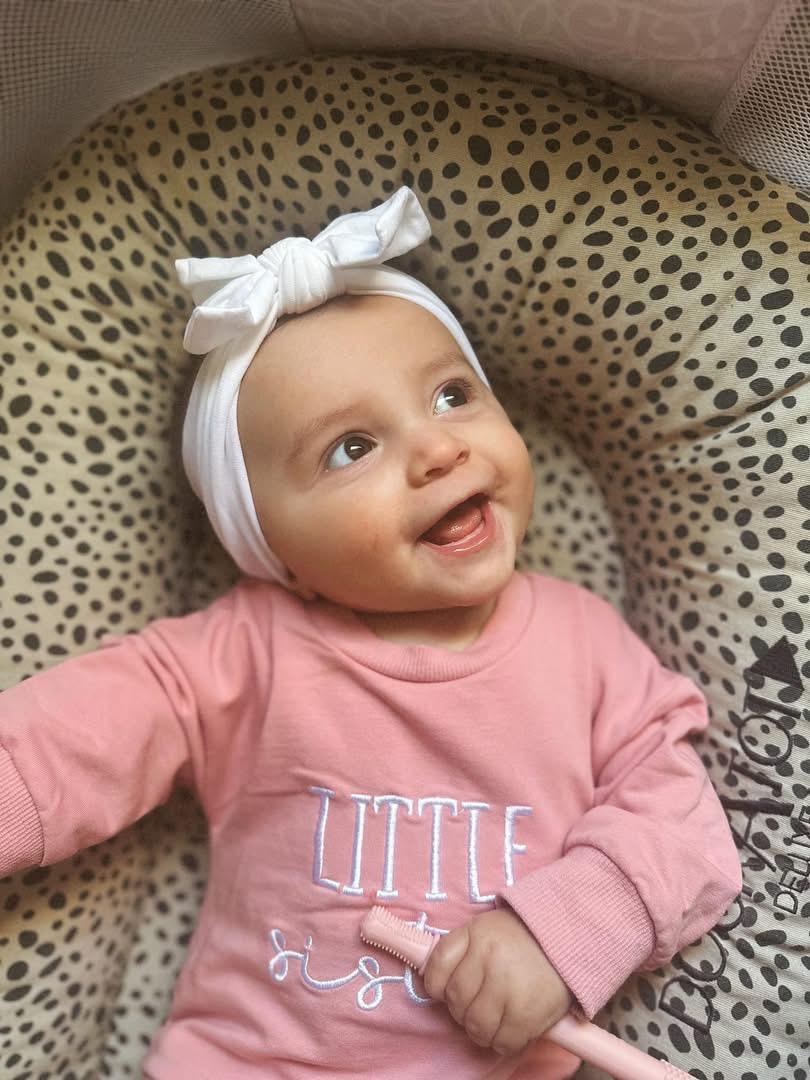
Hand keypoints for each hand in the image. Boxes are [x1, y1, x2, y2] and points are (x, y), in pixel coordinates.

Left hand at [422, 908, 572, 1057]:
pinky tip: (510, 1027)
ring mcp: (509, 988)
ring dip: (480, 1028)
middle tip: (478, 1003)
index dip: (436, 985)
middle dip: (462, 1008)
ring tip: (493, 1018)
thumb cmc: (522, 938)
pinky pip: (502, 1042)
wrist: (569, 938)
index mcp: (476, 935)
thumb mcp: (487, 929)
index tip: (446, 989)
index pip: (437, 969)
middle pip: (456, 1001)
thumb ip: (462, 951)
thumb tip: (437, 985)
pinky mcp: (528, 1014)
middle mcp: (489, 960)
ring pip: (475, 1026)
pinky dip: (503, 1041)